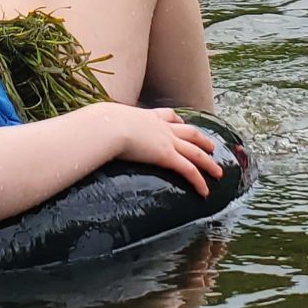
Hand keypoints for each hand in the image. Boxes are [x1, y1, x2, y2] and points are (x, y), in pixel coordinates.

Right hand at [107, 105, 223, 196]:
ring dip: (209, 163)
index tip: (183, 123)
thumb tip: (88, 132)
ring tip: (219, 173)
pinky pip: (189, 170)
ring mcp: (167, 141)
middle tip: (212, 147)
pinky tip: (205, 192)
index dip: (178, 120)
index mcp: (147, 117)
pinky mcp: (167, 156)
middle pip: (190, 133)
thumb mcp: (105, 122)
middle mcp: (162, 127)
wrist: (108, 125)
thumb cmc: (100, 124)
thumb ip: (103, 128)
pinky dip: (200, 181)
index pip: (168, 116)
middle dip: (203, 140)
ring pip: (196, 152)